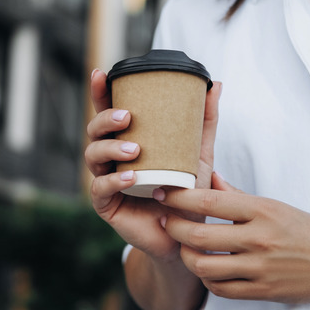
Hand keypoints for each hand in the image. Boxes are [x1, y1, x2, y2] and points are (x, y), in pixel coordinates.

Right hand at [85, 68, 221, 260]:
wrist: (186, 235)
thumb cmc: (187, 191)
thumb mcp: (199, 153)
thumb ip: (204, 121)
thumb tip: (216, 85)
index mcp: (127, 139)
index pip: (108, 111)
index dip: (100, 92)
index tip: (101, 75)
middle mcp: (112, 157)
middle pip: (94, 130)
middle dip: (105, 119)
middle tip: (127, 117)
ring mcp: (106, 180)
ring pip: (93, 156)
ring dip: (110, 147)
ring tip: (135, 149)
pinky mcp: (106, 205)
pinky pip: (100, 189)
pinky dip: (114, 180)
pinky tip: (129, 177)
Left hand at [155, 173, 309, 302]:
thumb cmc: (307, 229)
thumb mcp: (274, 205)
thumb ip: (237, 195)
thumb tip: (210, 179)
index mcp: (262, 210)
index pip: (209, 202)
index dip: (178, 198)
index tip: (162, 192)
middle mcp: (260, 238)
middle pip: (199, 236)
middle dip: (172, 228)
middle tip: (164, 221)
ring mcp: (260, 268)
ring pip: (204, 267)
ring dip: (186, 257)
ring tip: (182, 248)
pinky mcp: (263, 291)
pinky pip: (221, 289)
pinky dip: (207, 279)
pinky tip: (206, 269)